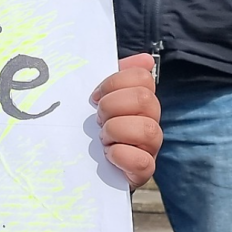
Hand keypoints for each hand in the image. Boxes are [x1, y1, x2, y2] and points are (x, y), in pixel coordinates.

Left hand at [91, 53, 160, 188]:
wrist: (82, 169)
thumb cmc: (92, 130)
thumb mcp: (100, 99)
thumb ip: (118, 76)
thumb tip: (147, 58)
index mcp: (140, 102)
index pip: (143, 78)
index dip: (115, 81)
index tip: (94, 96)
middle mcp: (150, 122)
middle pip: (145, 100)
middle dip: (112, 105)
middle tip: (97, 118)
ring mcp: (149, 148)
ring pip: (148, 129)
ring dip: (116, 130)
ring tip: (102, 138)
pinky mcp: (142, 173)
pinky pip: (143, 161)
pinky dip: (121, 155)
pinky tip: (109, 154)